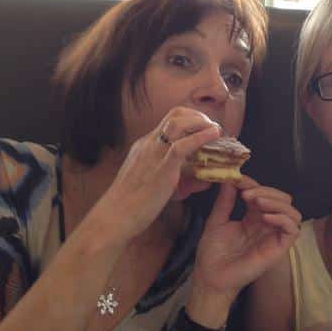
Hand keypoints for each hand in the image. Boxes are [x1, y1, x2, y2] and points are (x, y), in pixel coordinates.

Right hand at [90, 108, 221, 245]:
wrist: (116, 215)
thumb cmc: (133, 205)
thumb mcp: (156, 185)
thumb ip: (180, 181)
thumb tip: (204, 181)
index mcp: (145, 146)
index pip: (169, 121)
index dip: (190, 119)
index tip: (204, 128)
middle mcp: (149, 144)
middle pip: (175, 114)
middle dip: (198, 115)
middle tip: (212, 126)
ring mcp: (154, 153)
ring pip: (177, 122)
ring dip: (201, 121)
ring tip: (215, 130)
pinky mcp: (162, 168)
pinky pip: (182, 146)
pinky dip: (200, 137)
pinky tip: (213, 136)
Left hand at [191, 176, 301, 301]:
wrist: (211, 277)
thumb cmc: (212, 253)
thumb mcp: (216, 221)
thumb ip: (225, 201)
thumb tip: (229, 179)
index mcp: (253, 218)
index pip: (265, 194)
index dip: (255, 184)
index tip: (238, 181)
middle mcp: (267, 226)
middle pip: (282, 199)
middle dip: (267, 191)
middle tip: (247, 194)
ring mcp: (274, 237)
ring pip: (292, 212)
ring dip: (276, 202)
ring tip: (256, 202)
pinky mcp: (278, 249)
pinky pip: (292, 230)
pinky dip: (282, 218)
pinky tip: (265, 217)